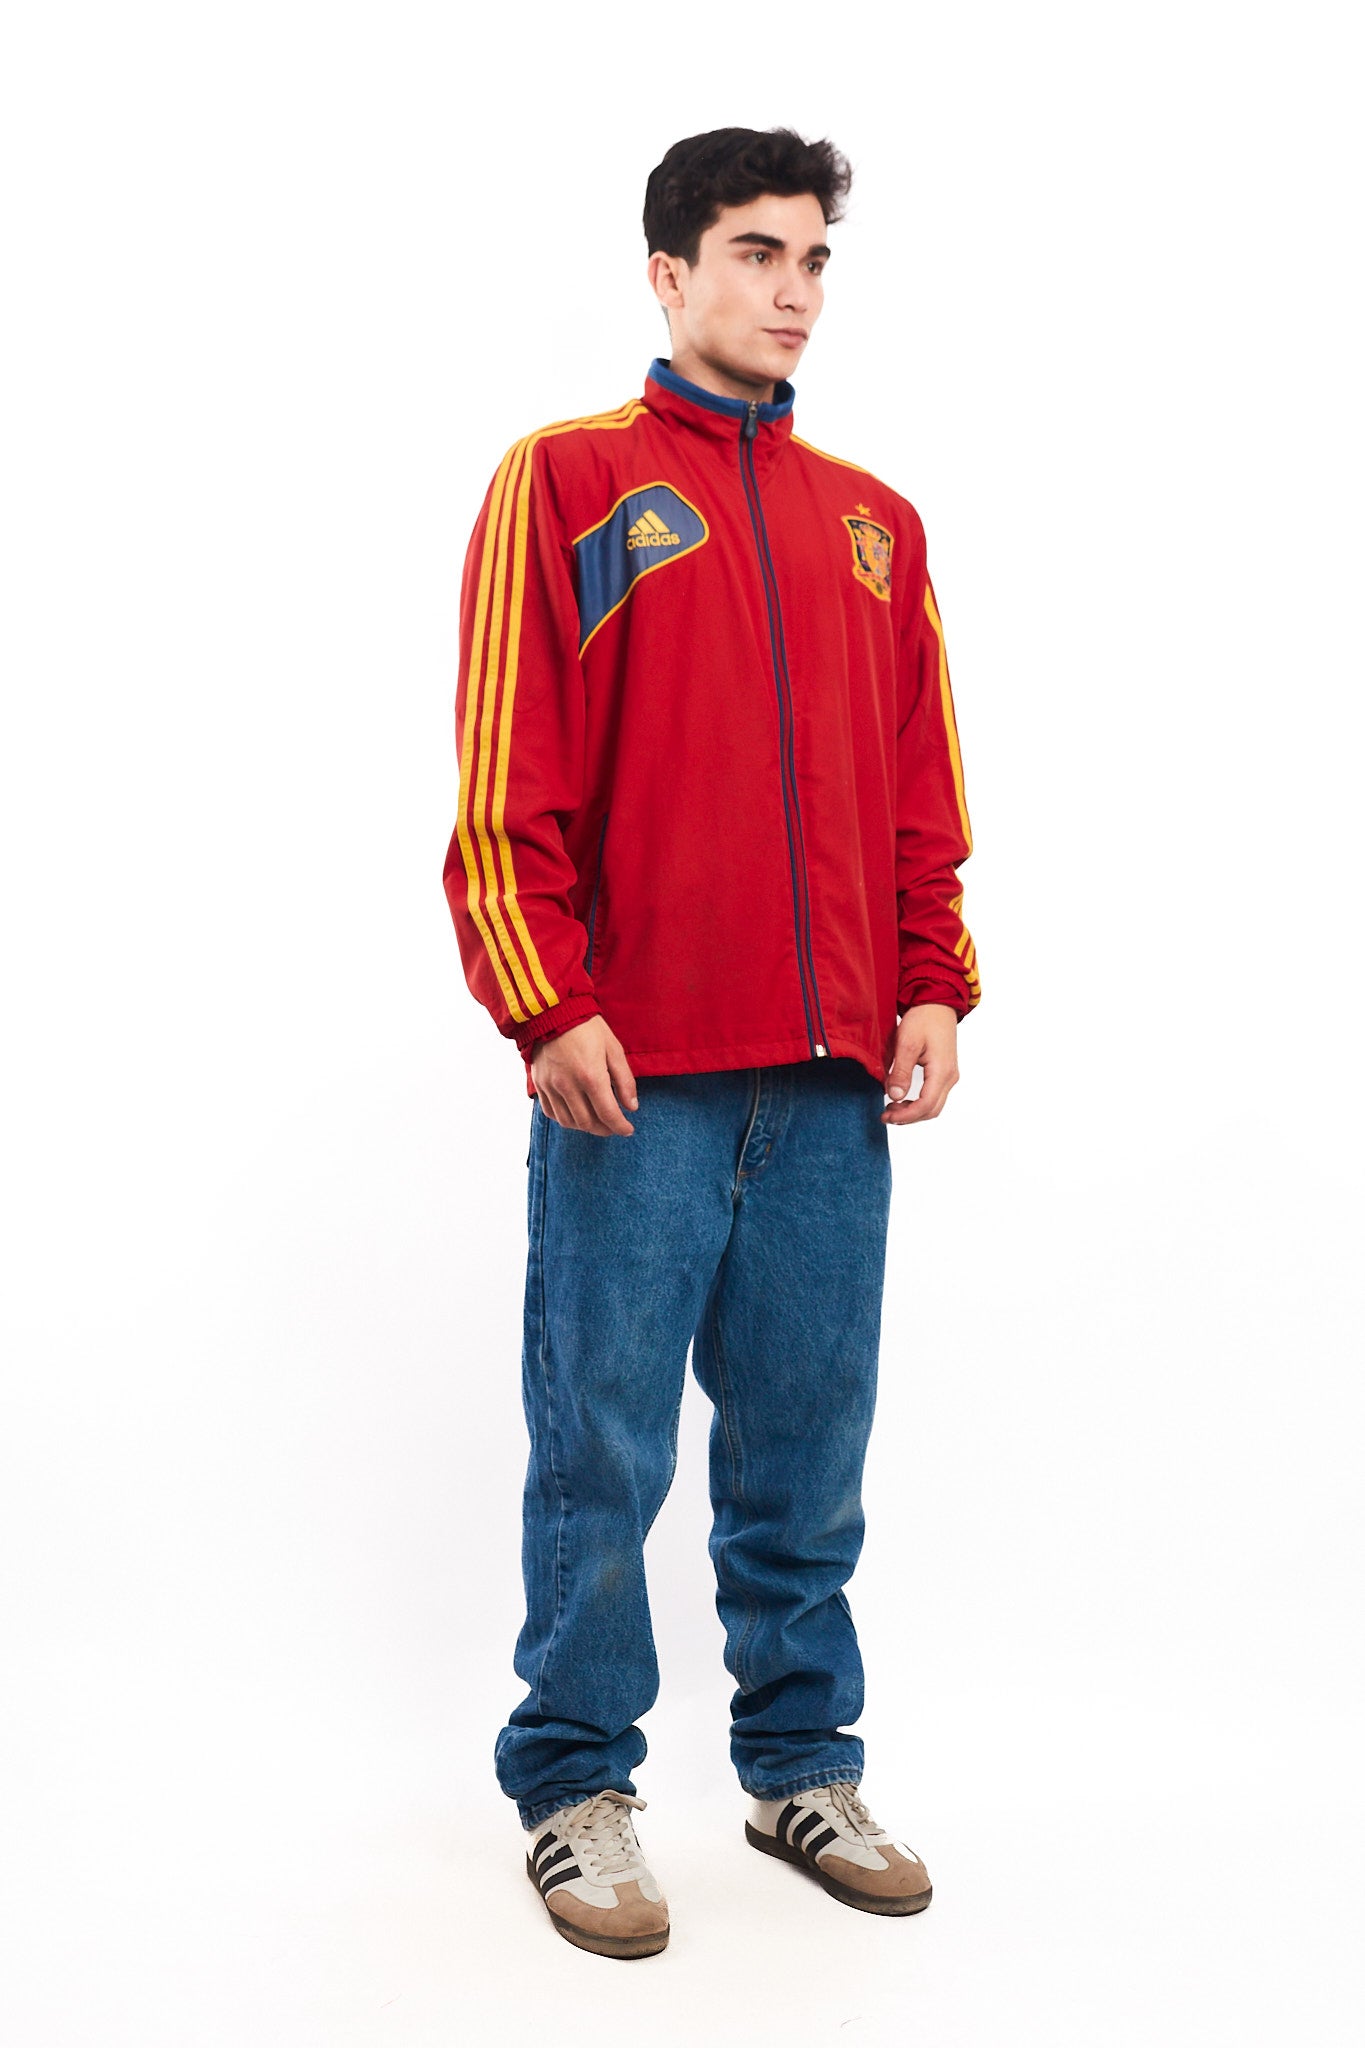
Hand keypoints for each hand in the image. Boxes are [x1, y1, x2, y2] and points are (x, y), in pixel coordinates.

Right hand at [529, 1015, 638, 1135]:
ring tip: (597, 1122)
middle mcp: (568, 1085)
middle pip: (588, 1122)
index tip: (628, 1130)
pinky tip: (576, 1114)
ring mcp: (551, 1086)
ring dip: (585, 1127)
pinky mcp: (539, 1084)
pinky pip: (551, 1112)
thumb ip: (624, 1080)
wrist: (553, 1011)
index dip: (621, 1127)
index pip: (608, 1114)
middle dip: (605, 1129)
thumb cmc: (587, 1027)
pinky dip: (565, 1119)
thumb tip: (632, 1106)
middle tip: (614, 1127)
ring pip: (568, 1122)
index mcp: (591, 1076)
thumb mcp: (613, 1049)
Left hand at [882, 1004, 959, 1124]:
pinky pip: (934, 1096)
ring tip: (891, 1108)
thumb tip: (895, 1096)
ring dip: (913, 1111)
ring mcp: (949, 1075)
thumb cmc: (923, 1019)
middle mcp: (950, 1077)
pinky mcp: (945, 1072)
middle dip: (908, 1117)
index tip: (886, 1116)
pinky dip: (918, 1103)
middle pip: (931, 1110)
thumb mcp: (906, 1043)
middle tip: (885, 1115)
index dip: (905, 1115)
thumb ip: (901, 1071)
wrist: (937, 1004)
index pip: (926, 1105)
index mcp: (942, 1071)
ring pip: (934, 1105)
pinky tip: (902, 1099)